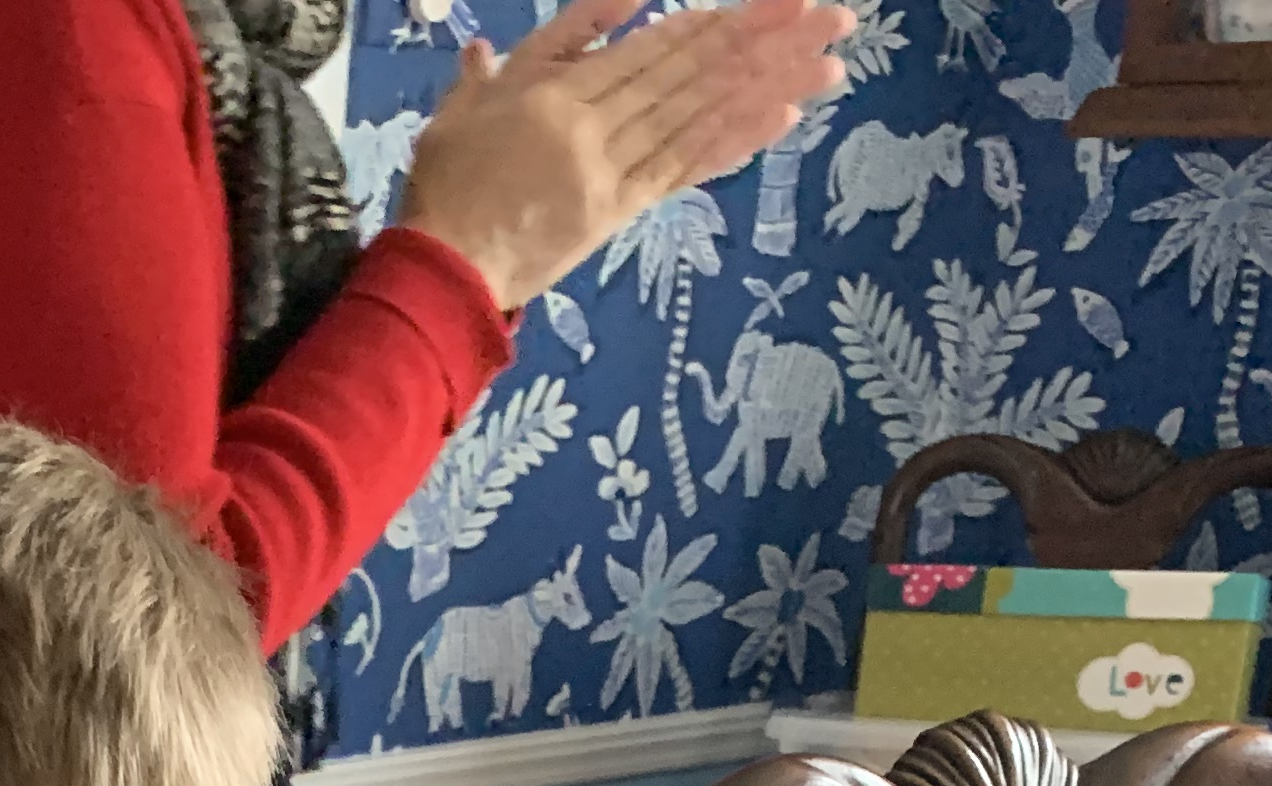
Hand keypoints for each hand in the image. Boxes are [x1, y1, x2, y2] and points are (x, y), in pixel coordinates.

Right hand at [399, 0, 853, 308]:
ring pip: (700, 116)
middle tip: (827, 14)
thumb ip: (495, 71)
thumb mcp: (457, 113)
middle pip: (691, 72)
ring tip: (829, 63)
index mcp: (558, 91)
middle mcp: (595, 124)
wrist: (442, 273)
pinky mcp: (620, 210)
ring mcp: (613, 169)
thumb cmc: (443, 191)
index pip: (652, 48)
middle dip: (763, 39)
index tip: (769, 3)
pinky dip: (736, 142)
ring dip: (770, 86)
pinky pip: (686, 169)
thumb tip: (506, 41)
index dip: (713, 22)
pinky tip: (783, 117)